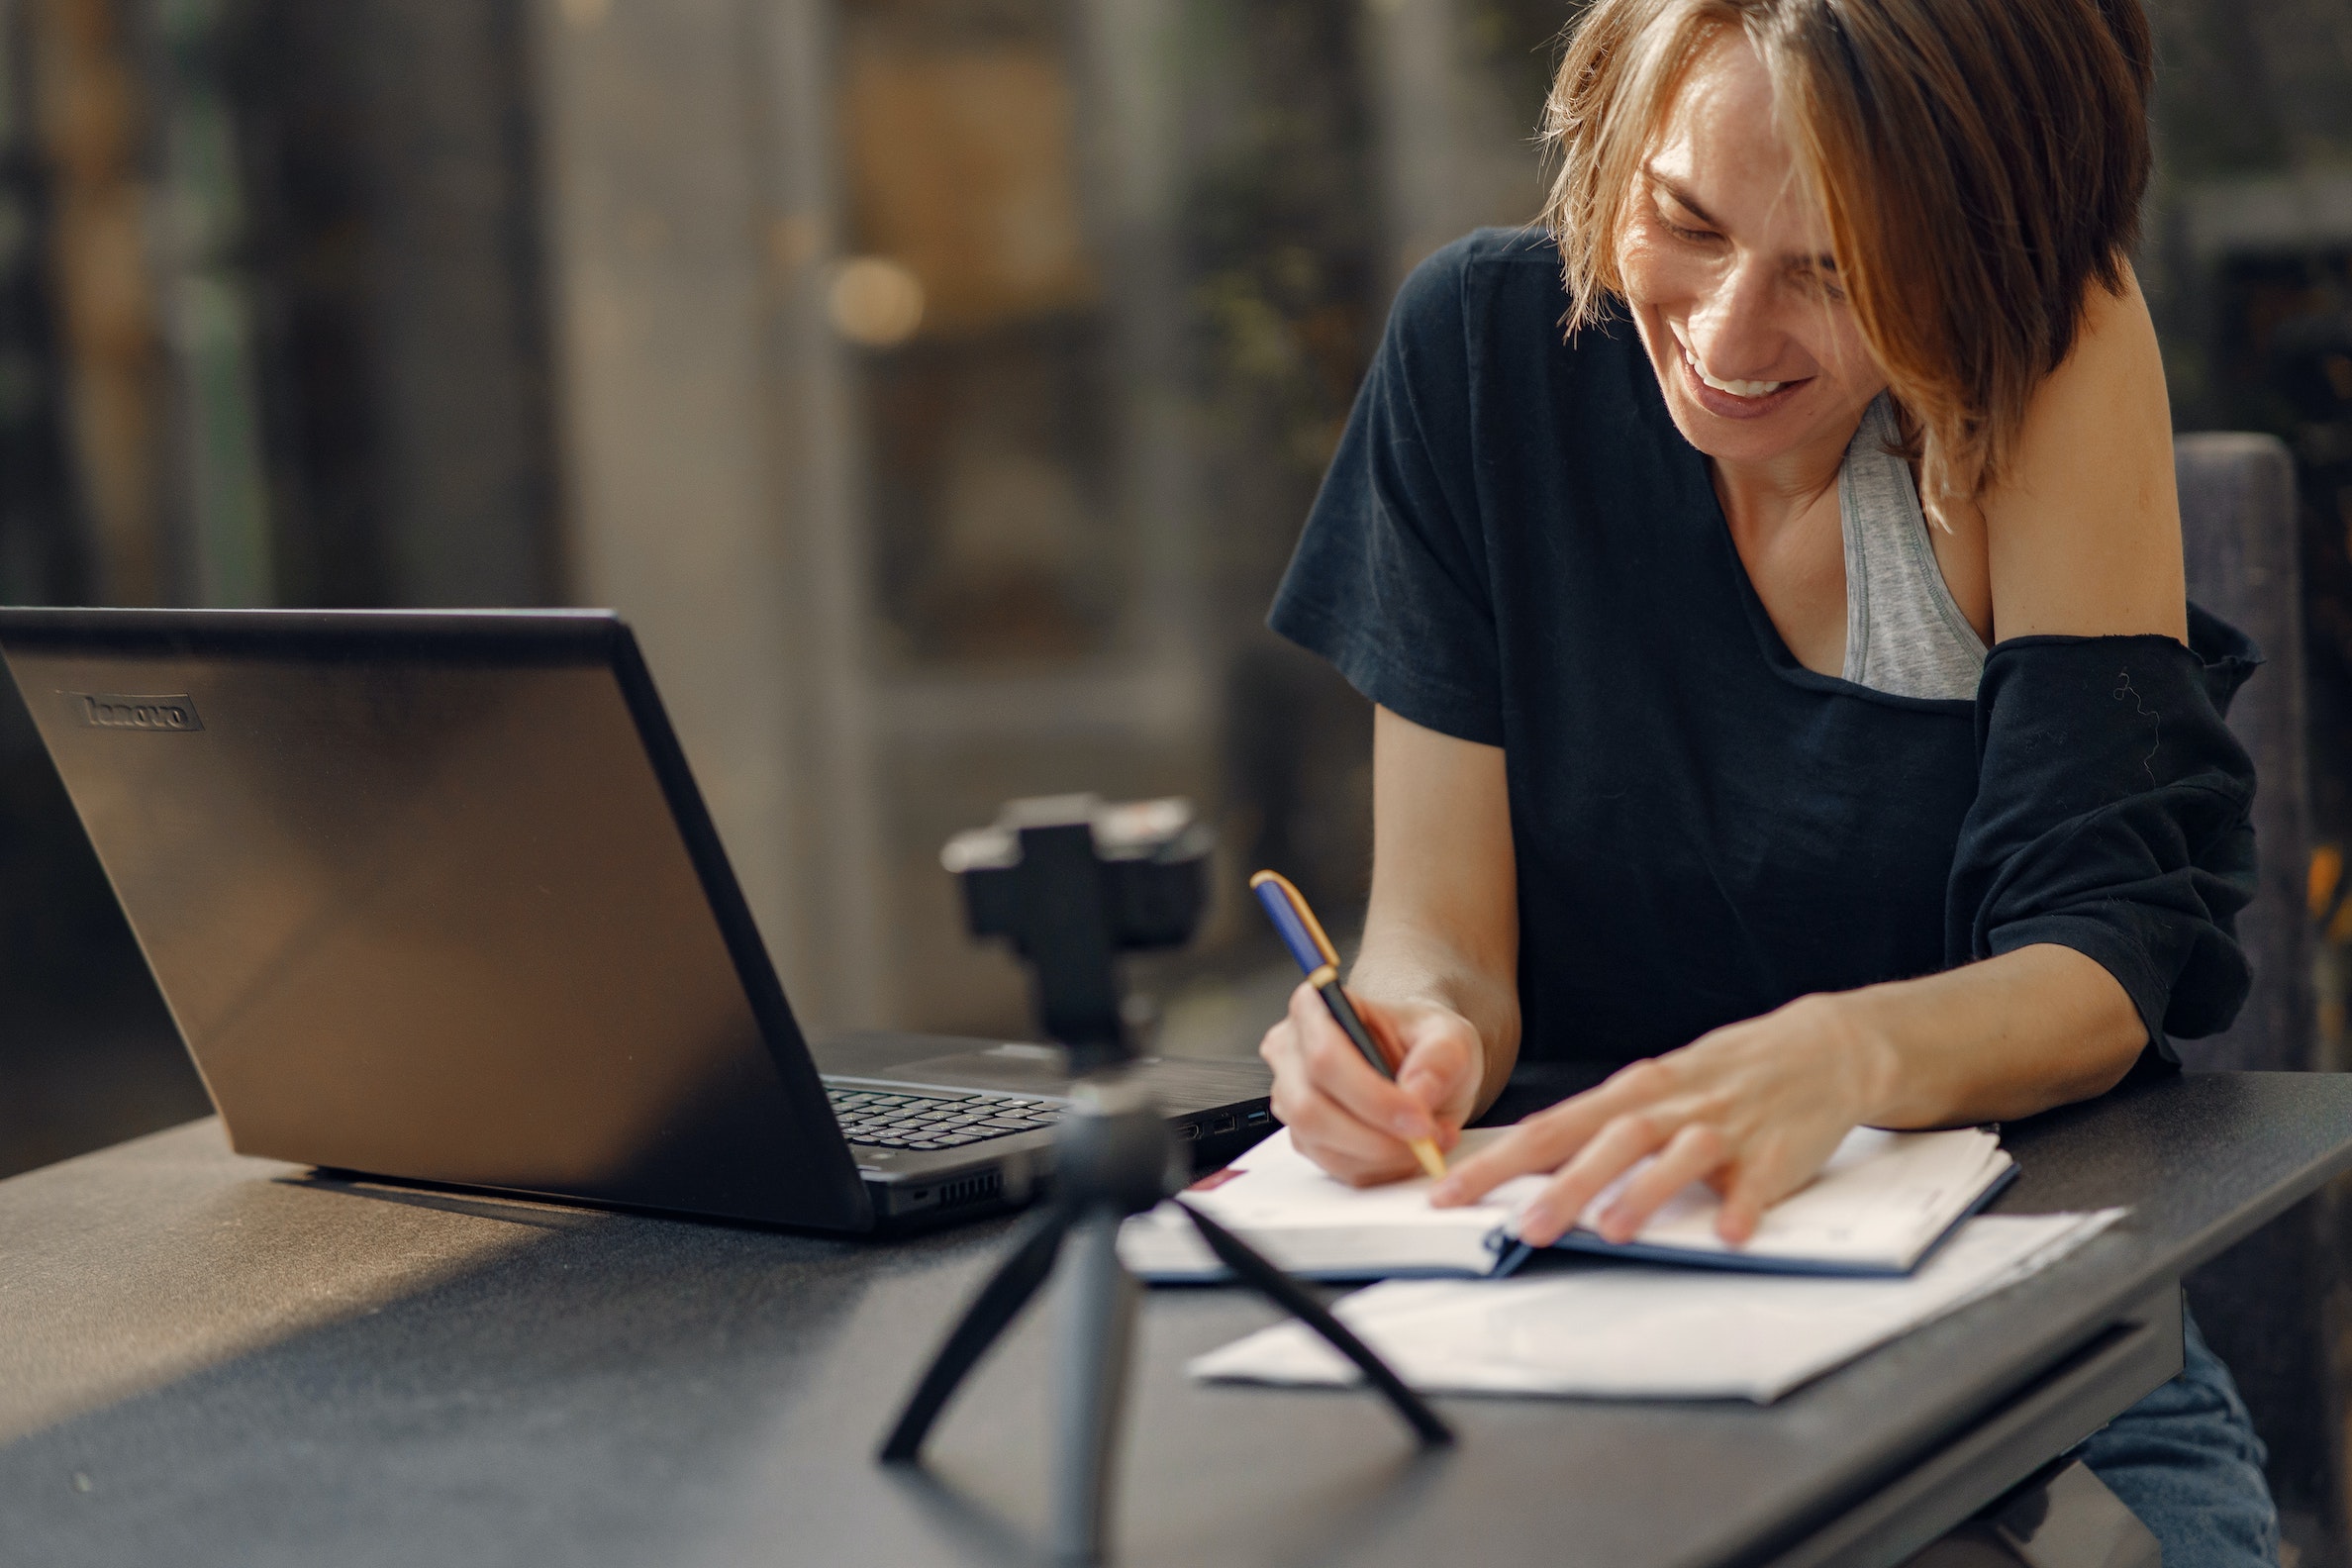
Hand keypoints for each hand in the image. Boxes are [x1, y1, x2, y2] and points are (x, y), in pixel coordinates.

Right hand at [1258, 983, 1480, 1185]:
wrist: (1420, 1064)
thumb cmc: (1421, 1040)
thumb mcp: (1450, 1037)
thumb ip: (1439, 1059)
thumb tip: (1417, 1093)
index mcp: (1315, 1008)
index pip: (1325, 1057)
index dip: (1371, 1096)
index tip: (1418, 1117)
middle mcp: (1291, 1053)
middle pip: (1311, 1108)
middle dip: (1376, 1136)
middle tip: (1427, 1138)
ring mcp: (1292, 1098)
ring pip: (1322, 1145)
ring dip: (1382, 1156)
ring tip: (1429, 1142)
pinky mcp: (1305, 1137)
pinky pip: (1336, 1167)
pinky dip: (1380, 1168)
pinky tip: (1409, 1151)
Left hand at [1429, 993, 1893, 1244]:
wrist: (1821, 1047)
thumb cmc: (1724, 1074)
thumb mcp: (1654, 1088)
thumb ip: (1599, 1126)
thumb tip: (1529, 1161)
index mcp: (1634, 1091)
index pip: (1551, 1127)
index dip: (1499, 1162)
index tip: (1451, 1193)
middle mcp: (1672, 1105)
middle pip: (1608, 1140)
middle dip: (1563, 1184)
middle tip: (1522, 1225)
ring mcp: (1725, 1127)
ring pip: (1676, 1156)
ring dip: (1644, 1192)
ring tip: (1610, 1230)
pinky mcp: (1776, 1153)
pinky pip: (1758, 1183)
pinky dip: (1742, 1206)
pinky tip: (1727, 1233)